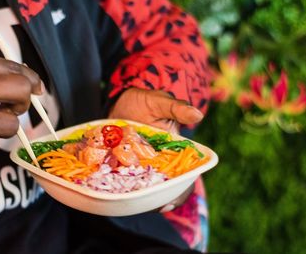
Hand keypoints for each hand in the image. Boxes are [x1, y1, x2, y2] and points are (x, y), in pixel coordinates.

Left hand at [109, 88, 202, 210]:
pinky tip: (108, 188)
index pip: (183, 179)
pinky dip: (115, 183)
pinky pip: (119, 177)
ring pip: (140, 187)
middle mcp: (158, 164)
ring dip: (134, 194)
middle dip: (154, 201)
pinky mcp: (120, 163)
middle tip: (145, 206)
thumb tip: (197, 114)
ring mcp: (138, 166)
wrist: (123, 100)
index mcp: (174, 154)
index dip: (179, 193)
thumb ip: (177, 109)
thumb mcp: (161, 102)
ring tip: (126, 199)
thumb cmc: (147, 102)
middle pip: (161, 189)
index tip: (167, 202)